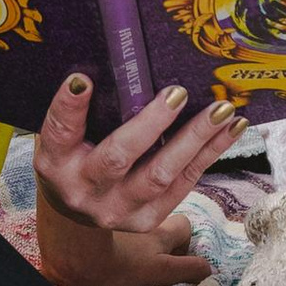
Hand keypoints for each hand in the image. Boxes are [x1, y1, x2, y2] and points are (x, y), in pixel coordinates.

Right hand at [34, 73, 237, 285]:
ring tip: (222, 110)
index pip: (59, 131)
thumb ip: (86, 110)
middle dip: (151, 123)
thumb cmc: (76, 154)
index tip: (83, 79)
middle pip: (119, 157)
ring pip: (160, 175)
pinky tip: (231, 128)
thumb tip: (126, 66)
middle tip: (177, 93)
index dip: (69, 106)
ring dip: (195, 139)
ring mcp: (116, 209)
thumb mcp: (67, 134)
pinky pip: (183, 184)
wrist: (77, 209)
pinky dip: (209, 153)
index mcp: (55, 161)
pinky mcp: (146, 219)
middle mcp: (82, 189)